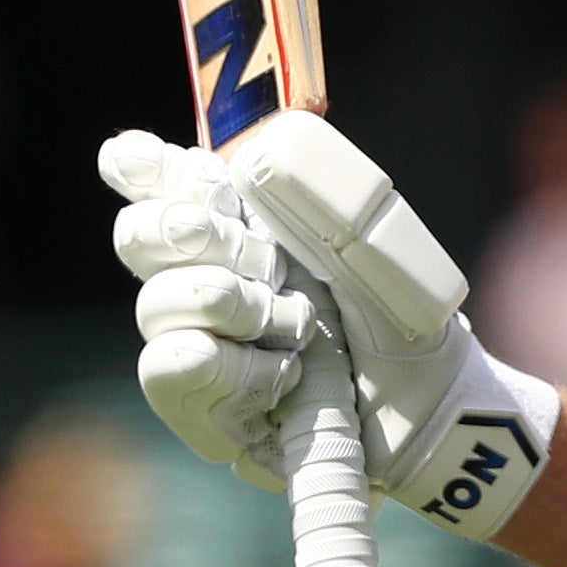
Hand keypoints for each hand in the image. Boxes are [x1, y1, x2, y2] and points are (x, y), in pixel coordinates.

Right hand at [102, 114, 556, 541]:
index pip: (162, 183)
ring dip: (236, 307)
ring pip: (157, 304)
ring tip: (299, 328)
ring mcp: (194, 343)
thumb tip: (253, 157)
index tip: (148, 161)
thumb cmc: (400, 321)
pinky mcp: (198, 408)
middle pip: (139, 236)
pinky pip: (171, 368)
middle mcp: (204, 278)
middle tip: (265, 260)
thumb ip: (319, 191)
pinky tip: (283, 374)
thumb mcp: (374, 246)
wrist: (428, 409)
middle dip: (191, 234)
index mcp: (240, 227)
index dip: (144, 168)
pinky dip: (232, 365)